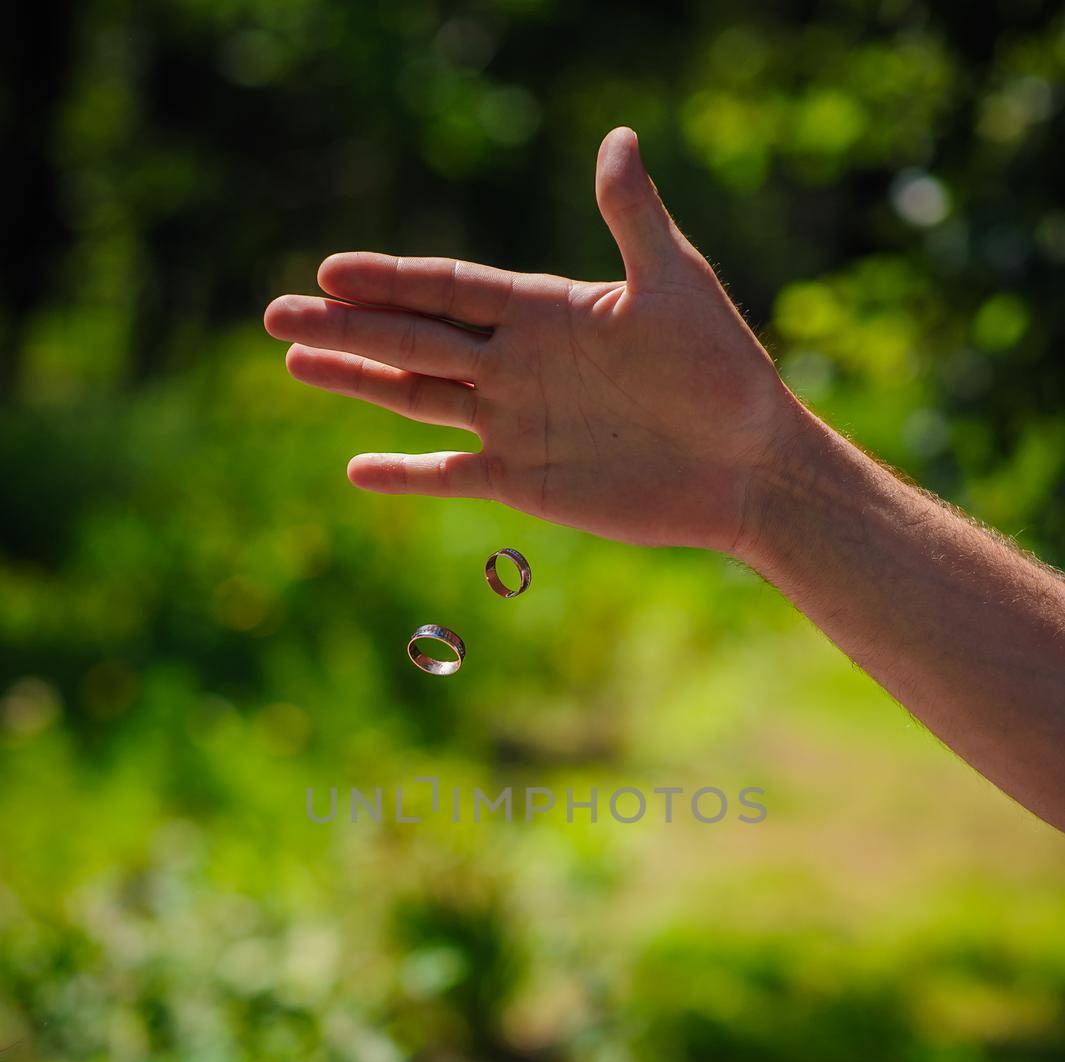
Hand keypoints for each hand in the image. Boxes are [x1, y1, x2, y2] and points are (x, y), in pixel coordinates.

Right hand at [264, 125, 796, 553]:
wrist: (744, 464)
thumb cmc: (720, 371)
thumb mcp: (677, 286)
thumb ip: (635, 219)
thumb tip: (616, 138)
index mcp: (543, 309)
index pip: (449, 287)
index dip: (390, 279)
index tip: (330, 269)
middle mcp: (516, 361)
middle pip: (413, 338)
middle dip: (346, 326)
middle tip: (275, 315)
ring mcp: (513, 422)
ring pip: (417, 397)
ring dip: (356, 382)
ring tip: (295, 363)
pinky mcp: (523, 480)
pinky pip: (450, 477)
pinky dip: (405, 477)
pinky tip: (356, 471)